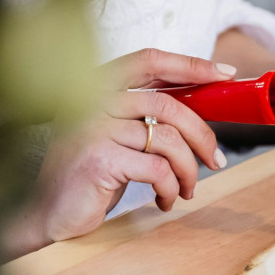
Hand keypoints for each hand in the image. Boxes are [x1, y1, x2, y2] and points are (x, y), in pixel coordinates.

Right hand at [4, 49, 233, 255]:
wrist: (50, 213)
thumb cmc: (93, 174)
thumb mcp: (117, 134)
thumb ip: (145, 114)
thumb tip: (205, 104)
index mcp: (97, 86)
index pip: (149, 61)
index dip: (190, 64)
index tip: (224, 74)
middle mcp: (91, 100)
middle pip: (168, 104)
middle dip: (202, 135)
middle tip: (216, 160)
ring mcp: (92, 128)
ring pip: (168, 139)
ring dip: (189, 170)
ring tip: (186, 189)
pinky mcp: (98, 159)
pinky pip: (157, 167)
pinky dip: (170, 187)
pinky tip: (164, 199)